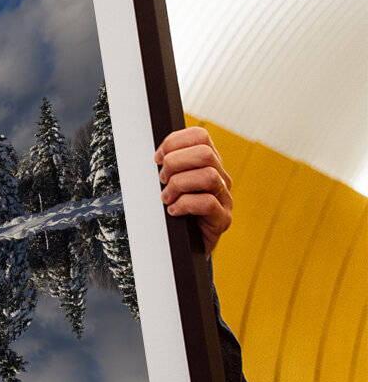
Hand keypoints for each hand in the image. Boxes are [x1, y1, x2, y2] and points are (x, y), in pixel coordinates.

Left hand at [155, 126, 232, 254]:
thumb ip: (168, 166)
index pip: (199, 136)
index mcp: (208, 163)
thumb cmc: (174, 211)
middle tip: (162, 180)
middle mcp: (220, 177)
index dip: (174, 142)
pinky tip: (173, 211)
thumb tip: (156, 155)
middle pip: (205, 153)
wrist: (184, 245)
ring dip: (179, 185)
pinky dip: (184, 205)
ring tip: (166, 197)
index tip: (157, 158)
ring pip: (208, 176)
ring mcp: (224, 198)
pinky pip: (208, 203)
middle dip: (175, 163)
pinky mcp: (223, 219)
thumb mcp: (169, 183)